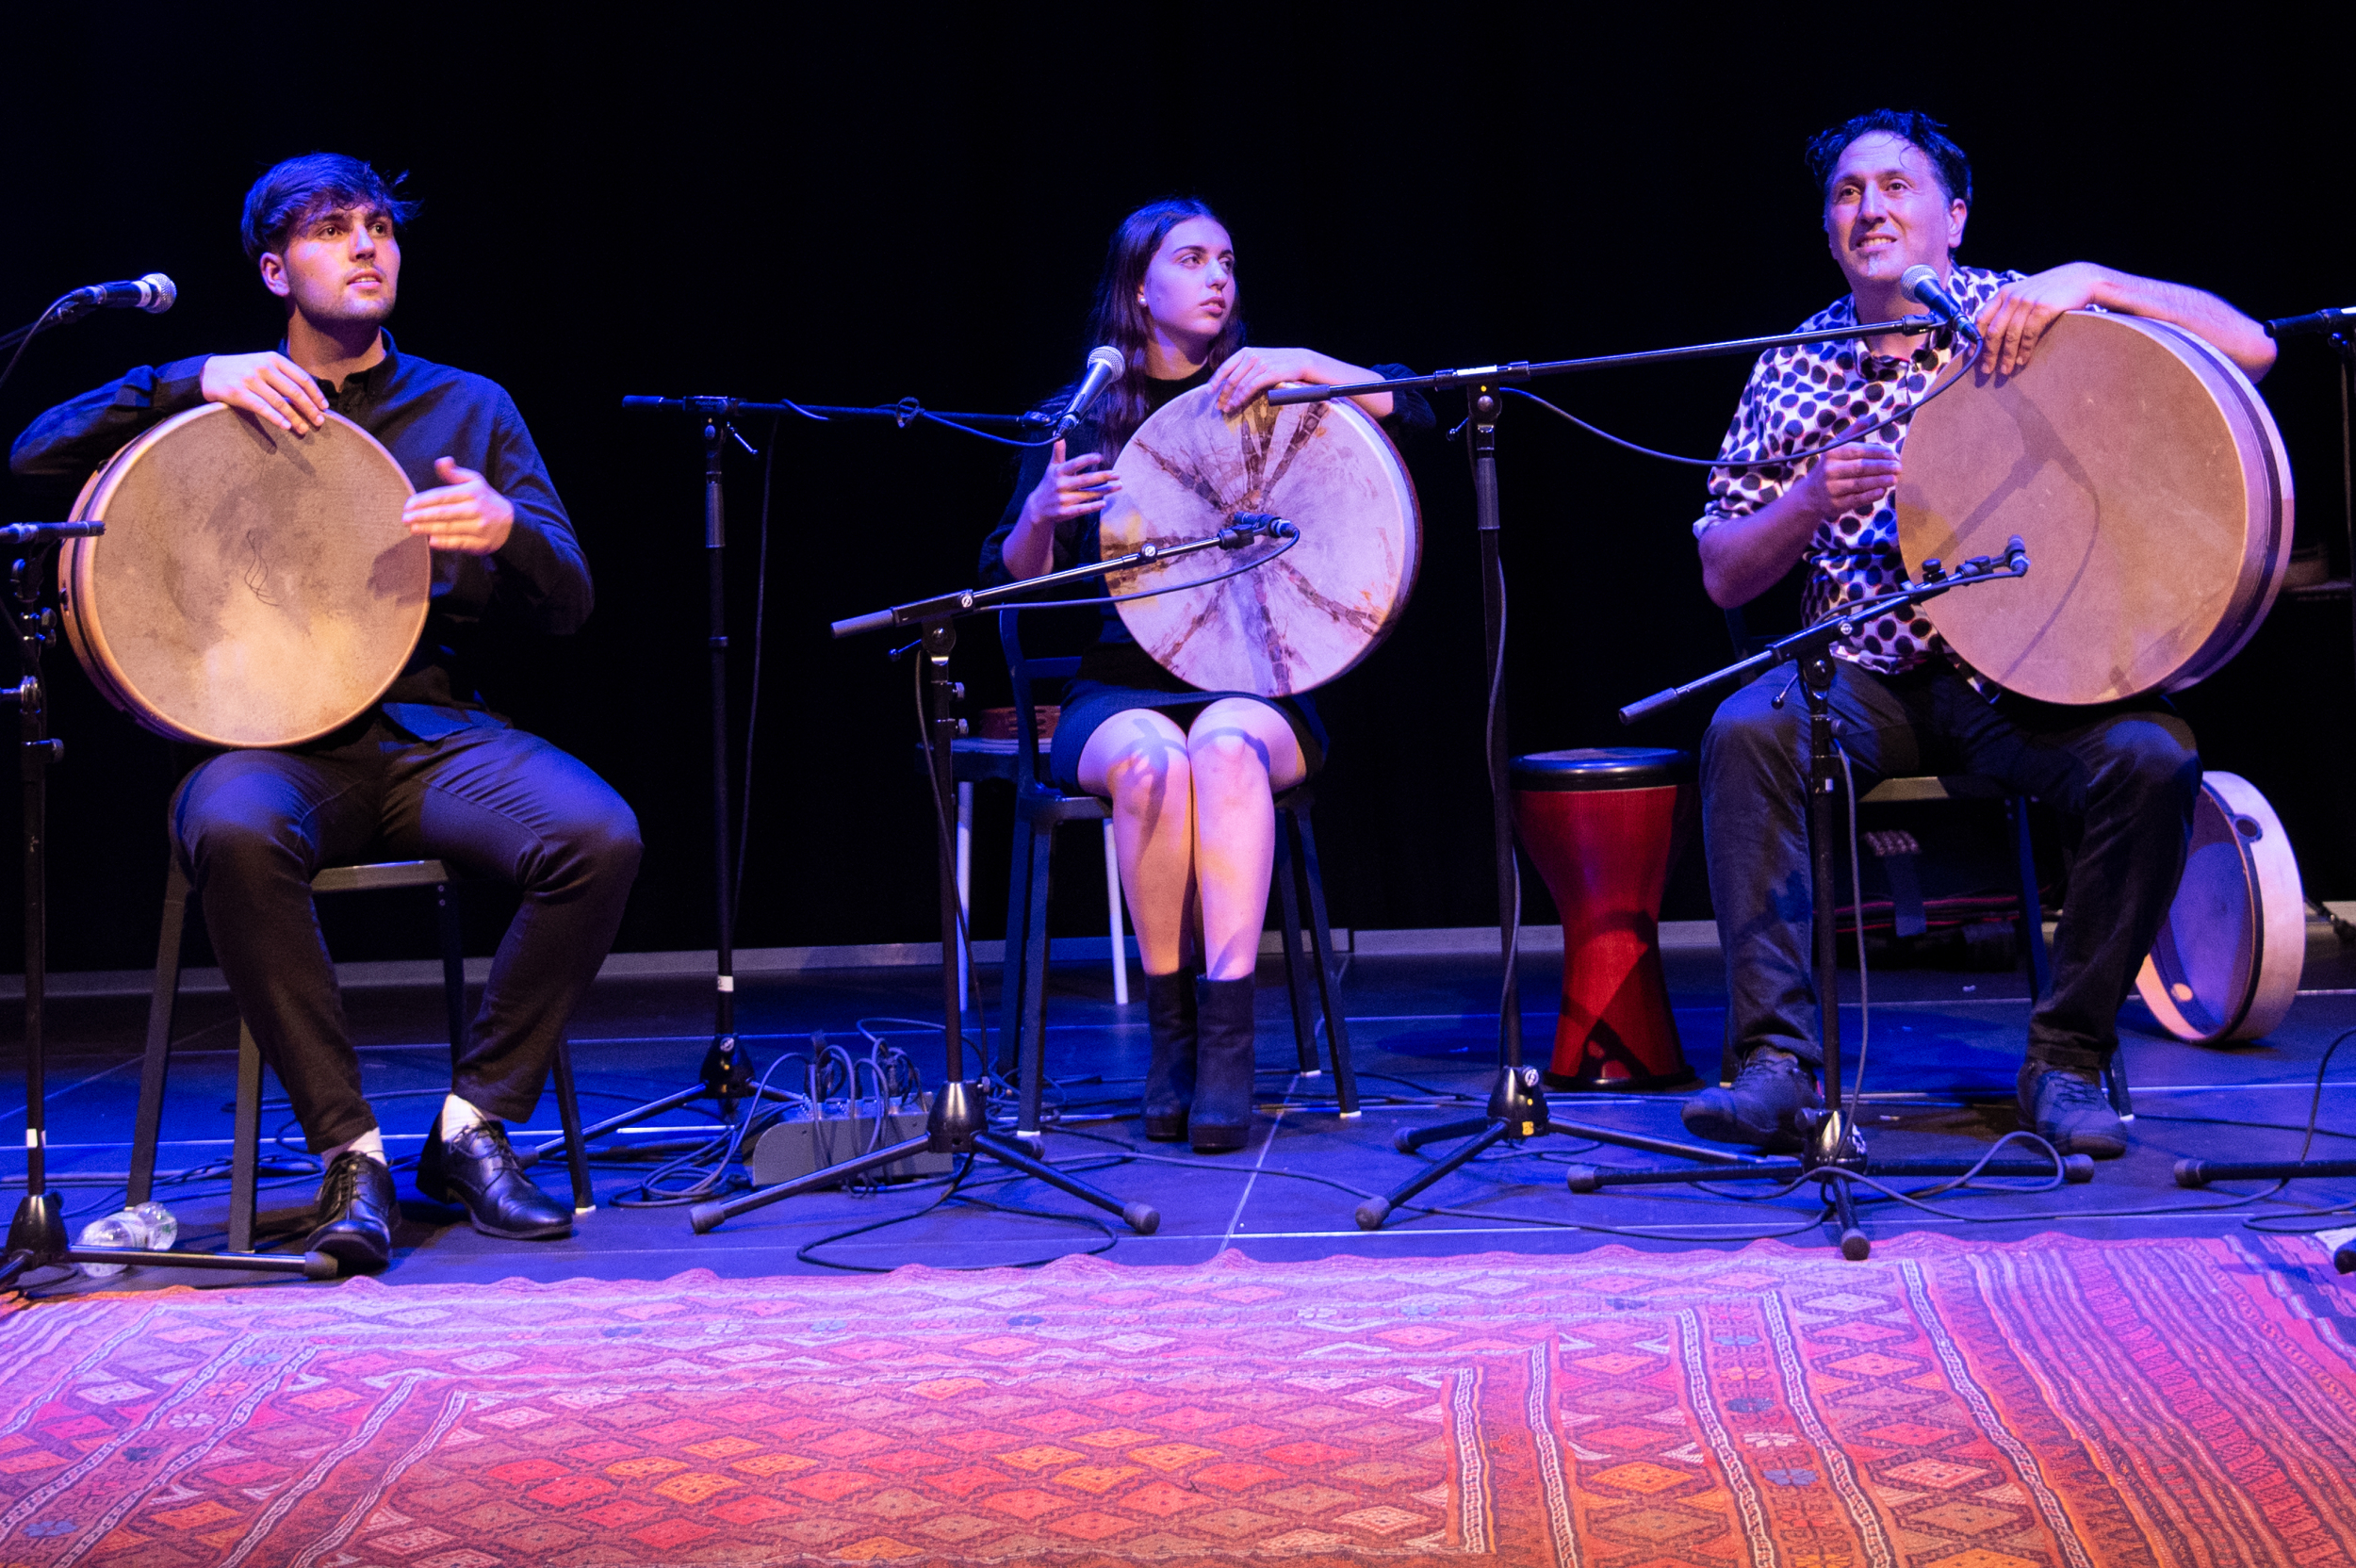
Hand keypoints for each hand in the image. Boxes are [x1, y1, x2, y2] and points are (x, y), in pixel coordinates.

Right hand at [200, 351, 326, 432]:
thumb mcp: (263, 364)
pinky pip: (262, 408)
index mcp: (273, 358)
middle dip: (310, 409)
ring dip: (295, 418)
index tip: (325, 408)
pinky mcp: (238, 392)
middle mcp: (263, 366)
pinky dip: (276, 418)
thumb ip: (283, 375)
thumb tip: (309, 394)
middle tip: (320, 422)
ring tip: (304, 430)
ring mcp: (250, 379)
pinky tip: (286, 427)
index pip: (302, 378)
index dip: (316, 394)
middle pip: (295, 391)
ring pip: (280, 402)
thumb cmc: (242, 370)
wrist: (208, 371)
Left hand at [403, 457, 514, 553]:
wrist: (510, 524)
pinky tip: (431, 541)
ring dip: (429, 529)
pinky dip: (445, 543)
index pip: (443, 496)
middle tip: (405, 518)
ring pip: (450, 528)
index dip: (423, 500)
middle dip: (422, 516)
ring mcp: (479, 528)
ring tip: (413, 529)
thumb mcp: (474, 482)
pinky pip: (460, 543)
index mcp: (472, 493)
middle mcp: (476, 510)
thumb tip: (441, 461)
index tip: (408, 504)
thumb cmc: (485, 501)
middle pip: (444, 513)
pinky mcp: (481, 543)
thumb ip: (454, 473)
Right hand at [1019, 440, 1118, 528]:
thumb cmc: (1049, 485)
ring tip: (1118, 486)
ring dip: (1105, 490)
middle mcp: (1061, 485)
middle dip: (1103, 477)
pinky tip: (1104, 503)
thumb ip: (1058, 453)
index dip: (1087, 460)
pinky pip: (1082, 509)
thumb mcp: (1051, 468)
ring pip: (1088, 494)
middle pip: (1085, 480)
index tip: (1100, 457)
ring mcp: (1063, 499)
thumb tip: (1059, 437)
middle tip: (1117, 474)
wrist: (1038, 508)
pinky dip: (1093, 506)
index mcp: (1059, 472)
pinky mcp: (1066, 512)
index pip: (1075, 464)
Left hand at [1206, 347, 1349, 412]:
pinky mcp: (1269, 372)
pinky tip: (1237, 404)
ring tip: (1226, 409)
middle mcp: (1251, 356)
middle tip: (1218, 406)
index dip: (1215, 380)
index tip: (1209, 392)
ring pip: (1239, 384)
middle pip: (1230, 378)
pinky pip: (1250, 387)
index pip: (1225, 366)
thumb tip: (1230, 383)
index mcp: (1246, 351)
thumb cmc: (1279, 364)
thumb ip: (1246, 367)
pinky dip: (1241, 397)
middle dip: (1222, 394)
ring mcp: (1260, 363)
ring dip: (1231, 398)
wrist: (1302, 361)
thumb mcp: (1260, 360)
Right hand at [1798, 441, 1901, 519]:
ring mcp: (1832, 488)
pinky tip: (1882, 492)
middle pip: (1860, 467)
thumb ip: (1852, 433)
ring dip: (1879, 481)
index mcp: (1832, 453)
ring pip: (1859, 483)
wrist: (1810, 495)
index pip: (1858, 451)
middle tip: (1899, 467)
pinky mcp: (1836, 504)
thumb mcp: (1835, 447)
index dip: (1877, 452)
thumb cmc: (1830, 467)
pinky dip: (1870, 496)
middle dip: (1882, 467)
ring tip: (1895, 479)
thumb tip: (1867, 417)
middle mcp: (1830, 470)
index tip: (1893, 455)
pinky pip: (1856, 499)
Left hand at [1975, 262, 2105, 375]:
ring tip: (2005, 370)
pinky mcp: (2043, 308)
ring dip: (2006, 356)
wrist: (2081, 278)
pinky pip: (2028, 334)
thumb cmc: (2050, 290)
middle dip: (1989, 353)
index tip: (1973, 356)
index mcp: (2004, 293)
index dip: (1975, 340)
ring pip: (2010, 335)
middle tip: (1987, 370)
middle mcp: (2012, 296)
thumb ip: (2009, 309)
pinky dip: (2024, 350)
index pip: (1982, 319)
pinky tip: (2022, 360)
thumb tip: (1994, 336)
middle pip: (1994, 331)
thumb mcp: (2024, 293)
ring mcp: (2027, 301)